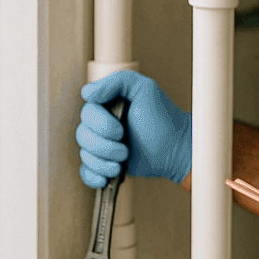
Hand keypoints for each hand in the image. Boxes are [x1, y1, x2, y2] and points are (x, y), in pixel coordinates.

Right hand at [77, 70, 192, 187]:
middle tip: (125, 148)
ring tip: (122, 162)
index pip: (87, 113)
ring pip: (84, 155)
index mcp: (108, 105)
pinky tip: (106, 177)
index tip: (120, 129)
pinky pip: (86, 171)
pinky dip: (93, 175)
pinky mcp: (106, 164)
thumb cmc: (164, 119)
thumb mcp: (144, 89)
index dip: (100, 124)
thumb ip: (117, 81)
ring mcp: (104, 145)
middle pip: (82, 135)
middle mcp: (103, 124)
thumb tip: (87, 92)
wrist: (176, 150)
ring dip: (102, 162)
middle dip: (104, 146)